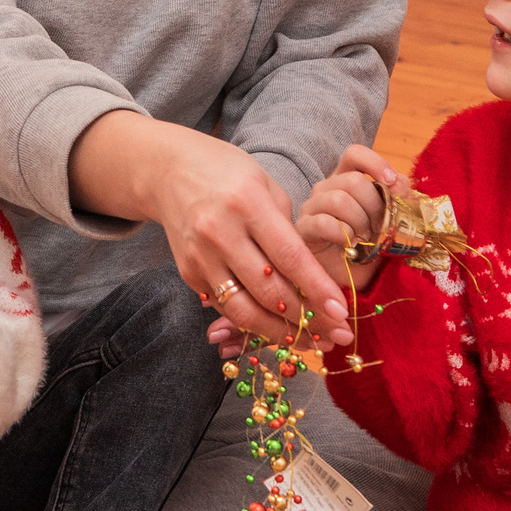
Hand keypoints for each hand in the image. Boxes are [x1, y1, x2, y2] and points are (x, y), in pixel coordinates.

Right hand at [72, 112, 352, 345]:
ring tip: (308, 340)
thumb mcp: (266, 186)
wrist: (168, 170)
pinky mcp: (188, 273)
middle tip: (335, 334)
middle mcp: (220, 233)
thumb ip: (287, 230)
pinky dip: (253, 320)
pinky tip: (276, 326)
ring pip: (244, 311)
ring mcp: (200, 257)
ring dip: (280, 332)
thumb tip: (311, 280)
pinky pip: (226, 307)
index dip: (317, 290)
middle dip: (307, 319)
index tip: (342, 313)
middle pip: (269, 292)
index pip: (290, 257)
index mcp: (247, 203)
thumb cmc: (227, 173)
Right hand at [298, 143, 397, 293]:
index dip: (374, 162)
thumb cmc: (369, 249)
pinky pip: (324, 223)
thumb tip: (404, 186)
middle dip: (374, 206)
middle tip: (381, 229)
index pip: (354, 154)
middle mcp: (326, 189)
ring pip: (339, 199)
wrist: (351, 281)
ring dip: (360, 223)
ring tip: (365, 240)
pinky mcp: (303, 229)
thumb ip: (399, 201)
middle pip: (352, 181)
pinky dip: (344, 235)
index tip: (392, 182)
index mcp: (346, 180)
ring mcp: (312, 208)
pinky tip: (350, 246)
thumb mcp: (391, 222)